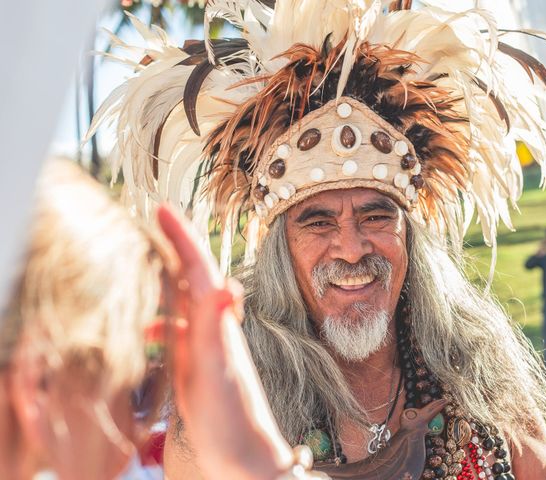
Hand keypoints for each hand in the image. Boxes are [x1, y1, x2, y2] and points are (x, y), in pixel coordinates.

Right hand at [157, 205, 293, 479]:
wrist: (241, 451)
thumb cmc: (230, 413)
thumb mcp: (217, 367)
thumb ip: (214, 327)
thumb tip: (222, 284)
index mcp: (216, 321)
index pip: (197, 269)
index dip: (183, 238)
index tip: (164, 209)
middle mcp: (213, 326)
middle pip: (192, 275)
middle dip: (176, 246)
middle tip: (157, 221)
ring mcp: (205, 344)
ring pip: (184, 300)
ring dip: (168, 277)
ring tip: (146, 262)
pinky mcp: (197, 363)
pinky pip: (178, 329)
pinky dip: (162, 318)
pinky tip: (148, 328)